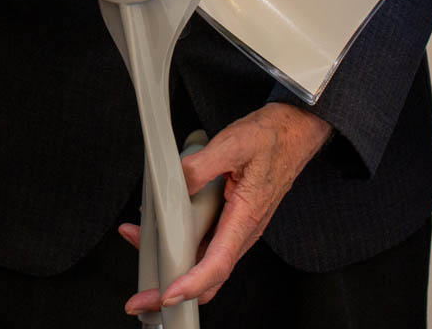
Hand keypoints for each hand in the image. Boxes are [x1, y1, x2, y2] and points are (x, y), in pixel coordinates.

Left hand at [118, 103, 331, 314]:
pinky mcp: (230, 222)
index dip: (191, 284)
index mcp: (246, 217)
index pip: (218, 263)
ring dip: (170, 267)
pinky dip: (178, 245)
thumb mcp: (234, 143)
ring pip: (202, 262)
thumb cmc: (271, 139)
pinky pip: (203, 244)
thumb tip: (176, 183)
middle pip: (206, 276)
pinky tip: (157, 231)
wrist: (293, 133)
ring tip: (138, 249)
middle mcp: (242, 231)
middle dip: (171, 292)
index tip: (168, 294)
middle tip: (140, 299)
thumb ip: (201, 165)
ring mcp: (236, 229)